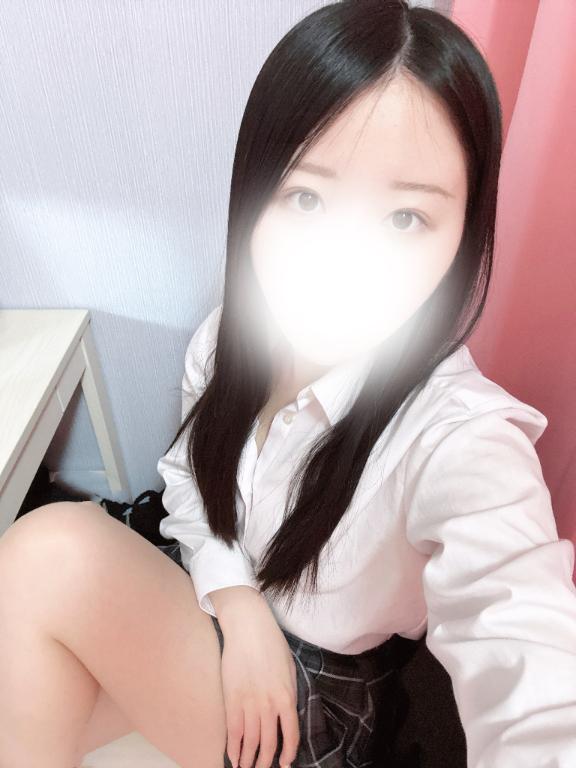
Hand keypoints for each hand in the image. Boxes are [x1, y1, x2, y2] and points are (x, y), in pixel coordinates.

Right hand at [219, 601, 299, 767]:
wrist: (249, 628)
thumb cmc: (271, 644)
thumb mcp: (290, 668)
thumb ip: (289, 693)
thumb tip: (287, 713)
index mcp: (287, 696)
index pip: (291, 733)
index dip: (288, 753)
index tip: (285, 763)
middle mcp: (269, 704)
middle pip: (269, 743)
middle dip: (266, 762)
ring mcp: (249, 703)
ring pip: (250, 741)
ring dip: (248, 759)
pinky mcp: (232, 699)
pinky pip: (233, 731)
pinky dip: (233, 747)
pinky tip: (233, 757)